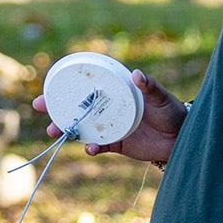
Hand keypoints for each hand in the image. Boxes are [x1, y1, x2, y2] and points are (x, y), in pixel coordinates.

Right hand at [33, 69, 187, 165]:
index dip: (68, 85)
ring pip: (82, 127)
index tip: (50, 84)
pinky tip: (89, 149)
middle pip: (77, 106)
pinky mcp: (116, 144)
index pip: (88, 86)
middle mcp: (109, 108)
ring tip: (54, 132)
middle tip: (40, 106)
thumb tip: (138, 74)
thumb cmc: (172, 111)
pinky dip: (91, 148)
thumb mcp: (161, 97)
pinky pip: (98, 146)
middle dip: (56, 107)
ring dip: (67, 129)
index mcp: (115, 92)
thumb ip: (150, 87)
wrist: (182, 138)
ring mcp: (110, 126)